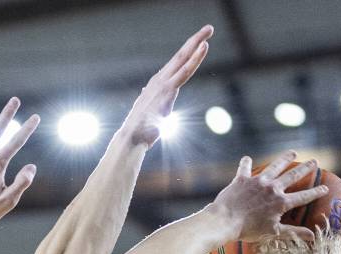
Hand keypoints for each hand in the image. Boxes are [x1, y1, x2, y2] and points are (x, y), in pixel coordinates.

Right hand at [122, 25, 212, 147]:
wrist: (132, 138)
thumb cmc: (141, 131)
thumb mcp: (149, 114)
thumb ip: (153, 105)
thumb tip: (149, 101)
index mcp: (157, 85)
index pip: (176, 64)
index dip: (188, 52)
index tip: (198, 43)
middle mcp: (160, 80)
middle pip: (180, 55)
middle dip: (195, 39)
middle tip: (208, 28)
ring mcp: (163, 83)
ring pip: (184, 58)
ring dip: (197, 42)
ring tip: (208, 30)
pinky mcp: (168, 90)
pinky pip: (185, 70)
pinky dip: (195, 58)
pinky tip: (204, 47)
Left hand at [212, 152, 328, 241]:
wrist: (225, 221)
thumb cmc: (248, 231)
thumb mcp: (273, 233)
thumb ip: (293, 232)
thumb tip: (312, 236)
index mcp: (281, 202)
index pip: (303, 196)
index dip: (315, 192)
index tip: (325, 188)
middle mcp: (272, 188)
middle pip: (292, 176)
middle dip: (305, 168)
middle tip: (314, 162)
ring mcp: (257, 182)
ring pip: (275, 166)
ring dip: (285, 159)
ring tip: (293, 153)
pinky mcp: (242, 179)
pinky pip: (245, 168)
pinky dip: (246, 164)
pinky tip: (247, 158)